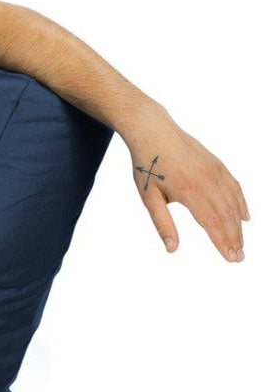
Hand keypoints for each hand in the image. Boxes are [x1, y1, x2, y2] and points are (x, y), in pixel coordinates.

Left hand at [122, 112, 249, 261]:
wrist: (154, 132)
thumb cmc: (148, 166)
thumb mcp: (149, 198)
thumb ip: (163, 223)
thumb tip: (172, 249)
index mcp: (189, 191)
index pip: (212, 222)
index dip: (223, 242)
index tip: (230, 258)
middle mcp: (207, 181)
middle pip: (226, 215)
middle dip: (234, 239)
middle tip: (238, 258)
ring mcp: (215, 171)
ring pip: (233, 203)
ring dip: (238, 225)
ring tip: (240, 244)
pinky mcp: (218, 165)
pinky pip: (235, 187)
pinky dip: (241, 204)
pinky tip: (244, 218)